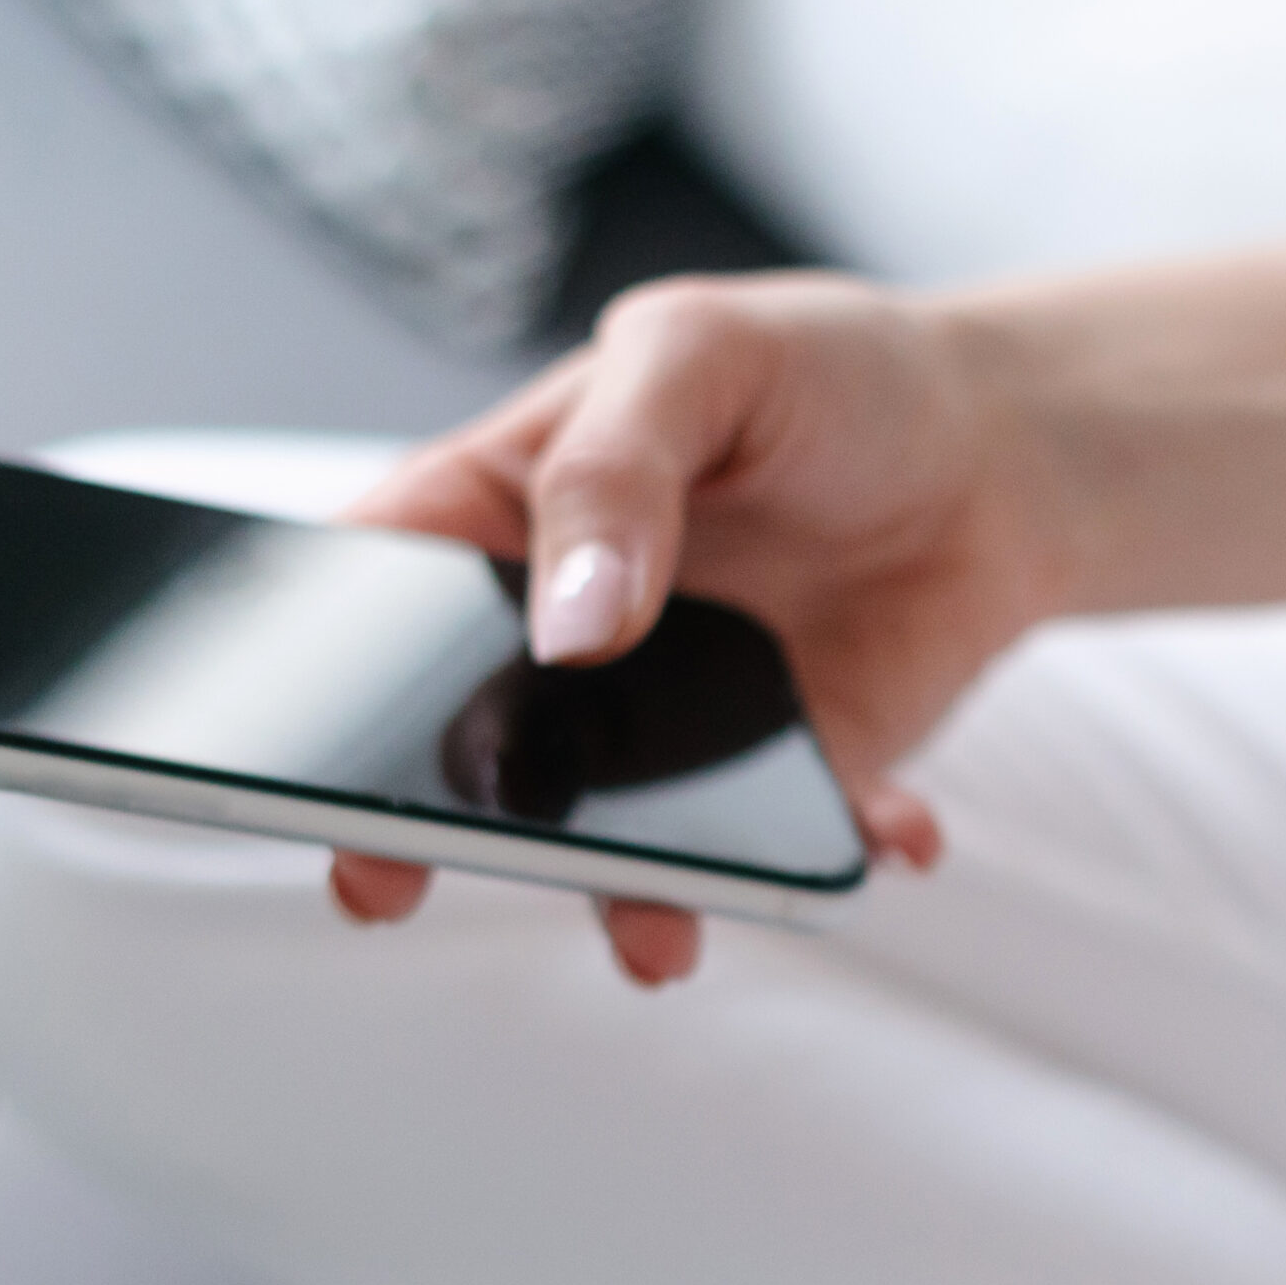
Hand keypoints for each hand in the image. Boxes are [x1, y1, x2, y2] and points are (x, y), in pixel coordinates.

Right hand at [323, 274, 1078, 981]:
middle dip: (424, 821)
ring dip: (631, 890)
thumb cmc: (828, 372)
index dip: (312, 669)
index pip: (373, 592)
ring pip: (609, 831)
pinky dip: (833, 854)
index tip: (286, 743)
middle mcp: (562, 637)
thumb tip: (570, 621)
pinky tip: (895, 830)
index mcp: (504, 511)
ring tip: (659, 931)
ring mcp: (663, 721)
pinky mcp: (774, 777)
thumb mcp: (704, 353)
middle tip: (391, 878)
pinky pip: (779, 844)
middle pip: (461, 743)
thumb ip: (617, 470)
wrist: (999, 449)